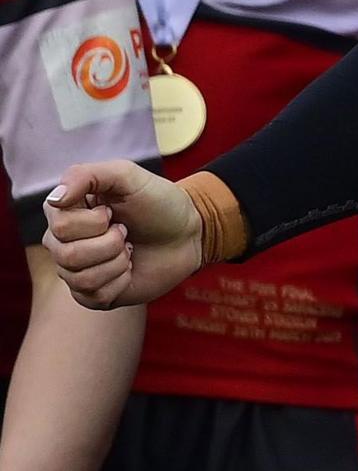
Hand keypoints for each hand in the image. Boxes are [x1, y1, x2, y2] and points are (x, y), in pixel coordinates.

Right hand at [42, 161, 204, 310]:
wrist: (189, 233)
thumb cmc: (158, 202)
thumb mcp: (127, 176)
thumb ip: (86, 175)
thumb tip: (55, 198)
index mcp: (63, 213)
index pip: (60, 226)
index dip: (95, 220)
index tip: (113, 210)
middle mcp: (62, 243)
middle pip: (67, 255)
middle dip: (111, 241)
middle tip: (126, 230)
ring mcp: (75, 270)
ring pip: (80, 278)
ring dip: (117, 260)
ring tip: (129, 248)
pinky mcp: (92, 294)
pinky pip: (95, 296)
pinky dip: (121, 280)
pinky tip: (130, 267)